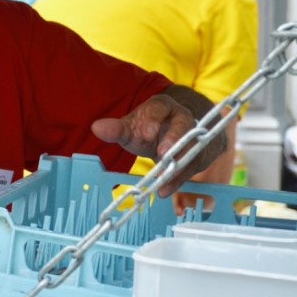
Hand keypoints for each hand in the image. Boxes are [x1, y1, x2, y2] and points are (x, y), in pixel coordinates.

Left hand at [92, 88, 224, 196]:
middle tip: (163, 153)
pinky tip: (165, 190)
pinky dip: (178, 180)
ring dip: (178, 165)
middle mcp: (182, 117)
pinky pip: (191, 167)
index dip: (154, 119)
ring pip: (191, 148)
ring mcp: (195, 136)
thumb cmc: (148, 129)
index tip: (146, 134)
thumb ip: (116, 129)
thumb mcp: (131, 128)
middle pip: (183, 125)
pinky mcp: (200, 155)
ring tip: (163, 179)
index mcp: (162, 106)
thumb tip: (96, 128)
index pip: (160, 107)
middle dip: (174, 139)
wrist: (173, 135)